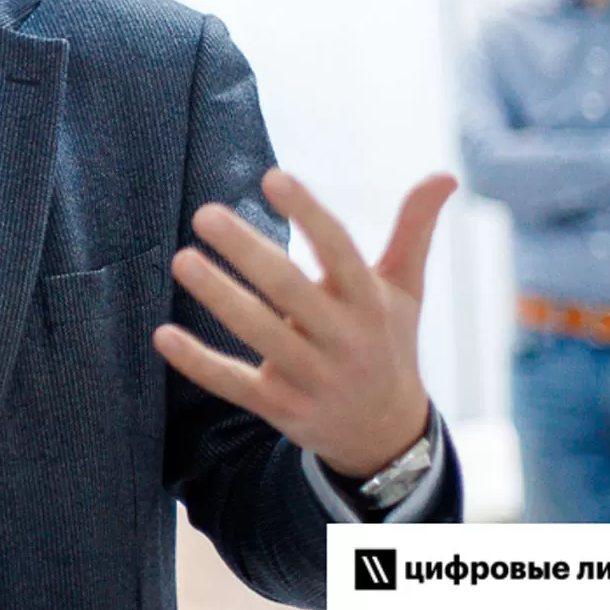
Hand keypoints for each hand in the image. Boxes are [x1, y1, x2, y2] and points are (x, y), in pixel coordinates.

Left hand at [153, 169, 456, 479]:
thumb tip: (446, 174)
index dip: (308, 214)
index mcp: (369, 302)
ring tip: (181, 259)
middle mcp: (343, 339)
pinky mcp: (281, 408)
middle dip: (248, 251)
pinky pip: (234, 384)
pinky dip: (198, 362)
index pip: (340, 250)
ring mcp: (311, 376)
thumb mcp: (406, 289)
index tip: (273, 176)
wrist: (387, 436)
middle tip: (205, 212)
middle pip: (291, 290)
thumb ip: (414, 230)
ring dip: (220, 297)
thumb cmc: (388, 342)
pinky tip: (163, 334)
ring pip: (259, 334)